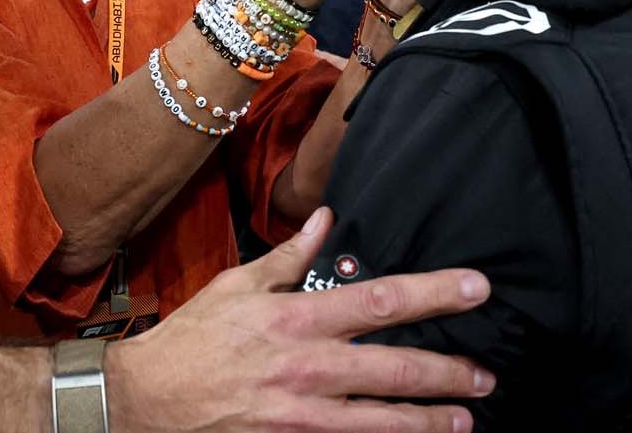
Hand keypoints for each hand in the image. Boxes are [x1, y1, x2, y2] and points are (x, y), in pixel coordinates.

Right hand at [111, 207, 492, 432]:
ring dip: (430, 420)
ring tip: (465, 418)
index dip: (434, 294)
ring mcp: (301, 412)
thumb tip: (326, 219)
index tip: (477, 288)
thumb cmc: (193, 338)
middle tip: (487, 374)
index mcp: (296, 316)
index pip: (379, 300)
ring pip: (382, 419)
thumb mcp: (236, 285)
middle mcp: (306, 365)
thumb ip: (288, 256)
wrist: (145, 400)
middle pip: (395, 367)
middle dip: (449, 371)